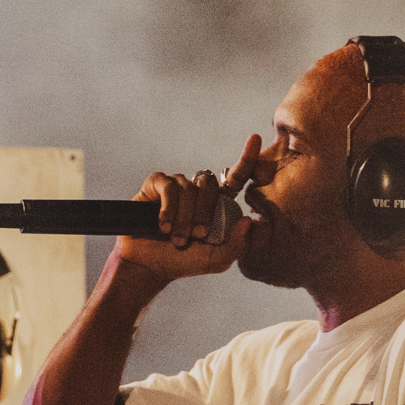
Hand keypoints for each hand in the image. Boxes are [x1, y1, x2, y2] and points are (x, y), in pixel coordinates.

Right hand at [112, 161, 252, 282]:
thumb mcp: (216, 260)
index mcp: (217, 204)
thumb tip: (248, 220)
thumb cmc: (183, 262)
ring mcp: (176, 186)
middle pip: (209, 185)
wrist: (148, 266)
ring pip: (188, 189)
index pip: (236, 177)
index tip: (255, 138)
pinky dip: (168, 209)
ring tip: (176, 238)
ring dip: (183, 217)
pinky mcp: (155, 185)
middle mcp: (197, 190)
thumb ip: (236, 245)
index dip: (246, 158)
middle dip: (204, 212)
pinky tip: (163, 226)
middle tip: (197, 235)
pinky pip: (168, 187)